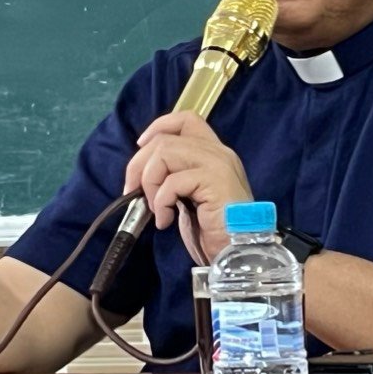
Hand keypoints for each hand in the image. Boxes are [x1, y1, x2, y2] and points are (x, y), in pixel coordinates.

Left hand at [122, 111, 251, 261]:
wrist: (239, 254)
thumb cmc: (215, 230)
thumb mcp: (191, 197)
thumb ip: (176, 177)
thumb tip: (140, 175)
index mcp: (215, 153)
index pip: (186, 119)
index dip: (159, 127)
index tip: (141, 146)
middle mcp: (219, 152)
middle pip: (166, 139)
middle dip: (139, 164)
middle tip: (133, 191)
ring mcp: (218, 164)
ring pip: (165, 152)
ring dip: (149, 182)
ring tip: (154, 208)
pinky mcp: (215, 181)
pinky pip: (172, 181)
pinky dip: (160, 201)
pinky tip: (166, 220)